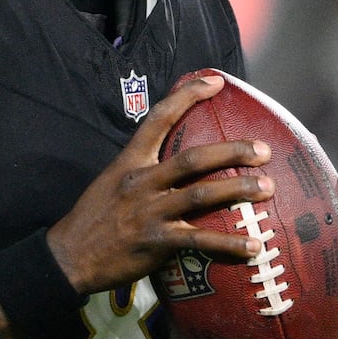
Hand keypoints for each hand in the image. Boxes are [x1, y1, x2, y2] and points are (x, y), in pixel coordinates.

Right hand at [48, 74, 271, 293]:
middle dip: (232, 152)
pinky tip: (253, 246)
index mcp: (129, 163)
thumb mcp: (110, 182)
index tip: (215, 82)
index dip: (187, 97)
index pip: (158, 120)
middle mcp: (141, 183)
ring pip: (201, 195)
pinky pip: (200, 240)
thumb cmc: (93, 218)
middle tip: (263, 150)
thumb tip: (174, 164)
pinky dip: (229, 244)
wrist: (68, 256)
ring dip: (239, 190)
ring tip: (268, 188)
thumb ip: (141, 170)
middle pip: (192, 160)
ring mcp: (149, 212)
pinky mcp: (157, 242)